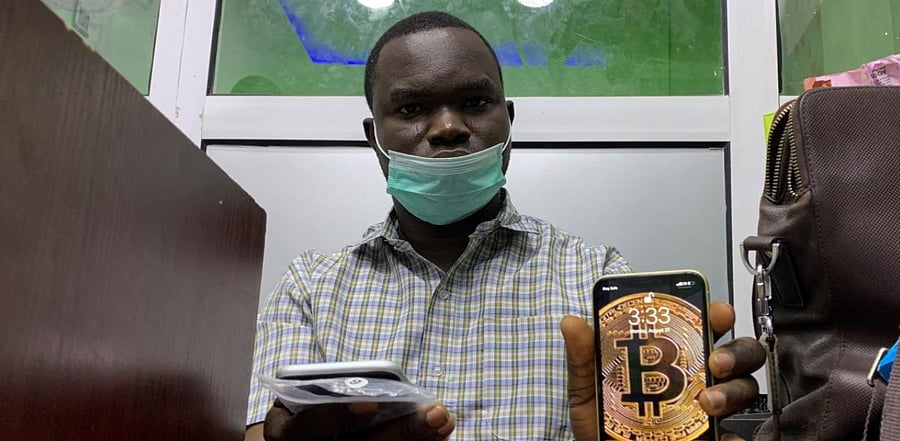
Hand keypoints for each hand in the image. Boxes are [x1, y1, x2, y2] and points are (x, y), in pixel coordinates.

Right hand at [260, 400, 454, 440]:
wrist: (296, 439)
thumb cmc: (301, 408)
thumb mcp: (298, 394)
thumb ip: (321, 387)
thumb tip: (363, 383)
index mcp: (285, 434)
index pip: (307, 429)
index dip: (336, 416)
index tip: (369, 403)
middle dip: (402, 432)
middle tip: (435, 411)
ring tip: (444, 420)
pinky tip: (439, 436)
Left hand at [561, 301, 766, 440]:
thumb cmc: (602, 426)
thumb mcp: (588, 389)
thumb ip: (583, 358)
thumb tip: (572, 324)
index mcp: (671, 360)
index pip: (703, 327)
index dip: (717, 314)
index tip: (717, 312)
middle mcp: (697, 381)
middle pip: (737, 356)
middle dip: (736, 351)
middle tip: (715, 360)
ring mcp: (710, 413)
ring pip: (745, 390)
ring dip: (733, 391)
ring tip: (707, 402)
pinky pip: (739, 437)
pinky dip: (736, 436)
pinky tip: (723, 437)